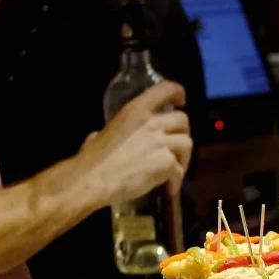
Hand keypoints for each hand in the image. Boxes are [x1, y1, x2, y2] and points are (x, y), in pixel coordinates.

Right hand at [75, 81, 191, 207]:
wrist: (92, 180)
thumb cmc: (91, 159)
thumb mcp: (99, 134)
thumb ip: (110, 131)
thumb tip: (100, 136)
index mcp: (135, 111)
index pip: (165, 89)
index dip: (177, 93)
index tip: (181, 102)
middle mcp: (151, 123)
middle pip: (183, 120)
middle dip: (182, 133)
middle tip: (175, 147)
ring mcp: (161, 142)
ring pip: (187, 144)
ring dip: (183, 158)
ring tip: (173, 170)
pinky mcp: (167, 162)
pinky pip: (180, 171)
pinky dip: (176, 181)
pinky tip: (168, 188)